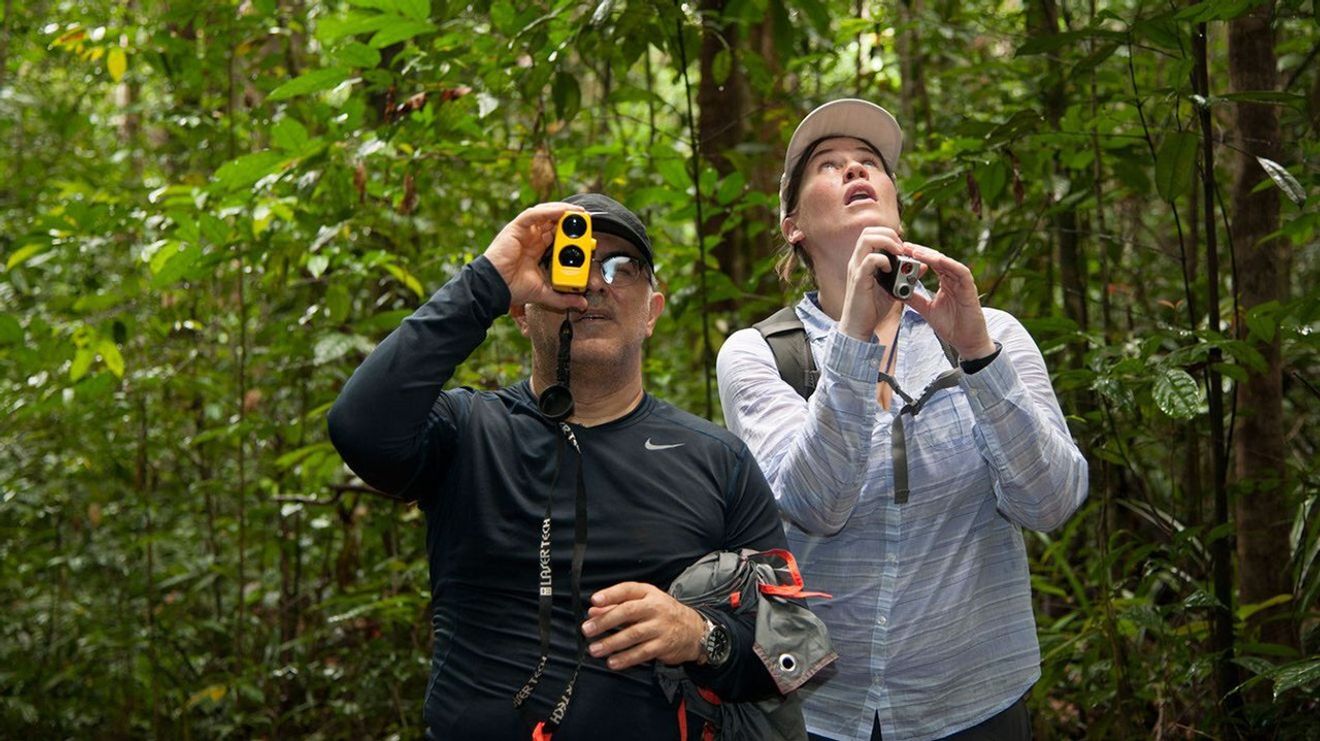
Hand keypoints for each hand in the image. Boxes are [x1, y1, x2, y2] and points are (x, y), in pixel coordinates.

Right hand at [484, 202, 588, 313]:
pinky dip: (548, 211)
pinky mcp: (515, 228)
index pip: (558, 236)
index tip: (589, 236)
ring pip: (545, 214)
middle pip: (554, 222)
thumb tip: (582, 303)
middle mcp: (531, 238)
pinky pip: (533, 214)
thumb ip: (564, 298)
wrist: (495, 288)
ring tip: (578, 212)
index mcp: (537, 250)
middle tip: (587, 219)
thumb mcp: (545, 293)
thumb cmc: (513, 288)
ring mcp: (523, 232)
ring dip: (562, 211)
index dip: (573, 233)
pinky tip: (562, 212)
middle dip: (571, 219)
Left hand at [581, 582, 706, 669]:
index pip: (627, 590)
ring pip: (633, 635)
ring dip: (612, 643)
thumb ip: (617, 606)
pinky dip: (626, 658)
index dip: (610, 594)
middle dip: (605, 621)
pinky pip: (642, 653)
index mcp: (648, 593)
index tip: (594, 601)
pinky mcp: (664, 645)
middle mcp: (655, 607)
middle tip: (587, 630)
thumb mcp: (643, 603)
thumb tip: (593, 611)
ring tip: (595, 649)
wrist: (694, 631)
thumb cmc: (663, 614)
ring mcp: (660, 627)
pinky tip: (613, 662)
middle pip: (628, 612)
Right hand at [838, 226, 903, 340]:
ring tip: (898, 253)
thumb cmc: (872, 309)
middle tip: (901, 247)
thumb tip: (923, 266)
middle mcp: (856, 261)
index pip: (871, 233)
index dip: (888, 234)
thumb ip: (905, 276)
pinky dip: (883, 260)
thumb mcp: (893, 289)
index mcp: (862, 261)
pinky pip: (870, 259)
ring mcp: (856, 269)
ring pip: (867, 239)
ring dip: (887, 242)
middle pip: (868, 231)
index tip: (902, 246)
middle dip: (889, 234)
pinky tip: (890, 270)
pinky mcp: (858, 279)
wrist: (858, 327)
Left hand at [899, 242, 995, 359]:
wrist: (966, 342)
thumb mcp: (926, 310)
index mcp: (945, 282)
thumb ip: (913, 299)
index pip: (930, 264)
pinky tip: (937, 260)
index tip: (901, 250)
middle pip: (937, 259)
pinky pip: (961, 272)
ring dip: (932, 256)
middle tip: (904, 246)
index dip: (917, 256)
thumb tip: (894, 291)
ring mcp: (962, 283)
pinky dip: (950, 264)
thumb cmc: (950, 325)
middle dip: (921, 251)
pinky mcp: (970, 289)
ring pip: (947, 263)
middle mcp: (954, 279)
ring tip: (916, 252)